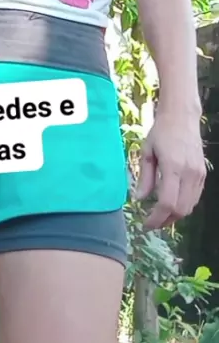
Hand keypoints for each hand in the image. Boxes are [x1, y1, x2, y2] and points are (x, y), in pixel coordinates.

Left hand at [135, 109, 206, 229]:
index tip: (145, 225)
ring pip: (190, 206)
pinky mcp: (203, 174)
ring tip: (160, 216)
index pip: (167, 203)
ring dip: (175, 215)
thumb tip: (139, 199)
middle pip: (180, 209)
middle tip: (151, 223)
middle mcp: (190, 174)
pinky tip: (171, 204)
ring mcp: (199, 175)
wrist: (182, 117)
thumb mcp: (147, 152)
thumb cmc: (161, 132)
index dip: (156, 218)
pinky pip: (195, 198)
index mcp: (173, 167)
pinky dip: (183, 206)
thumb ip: (145, 177)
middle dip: (165, 221)